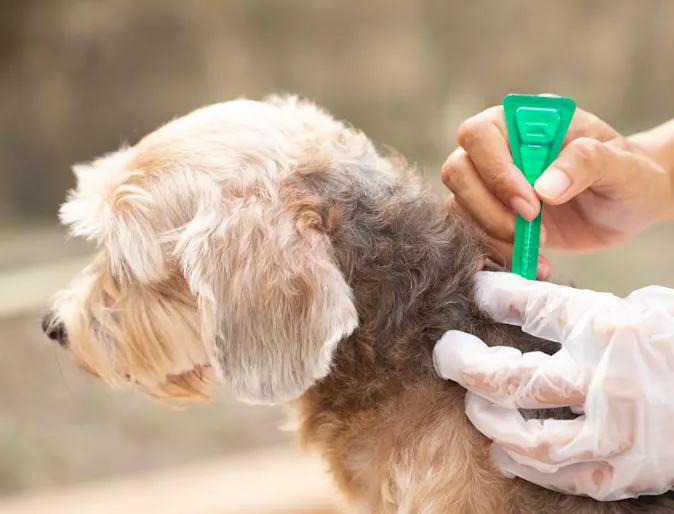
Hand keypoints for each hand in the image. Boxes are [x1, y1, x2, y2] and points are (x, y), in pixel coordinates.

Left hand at [433, 271, 673, 501]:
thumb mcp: (639, 309)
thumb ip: (582, 311)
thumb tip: (516, 303)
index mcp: (612, 327)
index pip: (534, 307)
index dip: (495, 298)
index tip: (475, 295)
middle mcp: (608, 379)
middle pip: (514, 377)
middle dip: (466, 364)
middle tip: (445, 354)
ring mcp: (617, 431)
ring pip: (530, 435)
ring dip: (489, 420)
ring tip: (472, 404)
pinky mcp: (627, 471)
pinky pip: (563, 474)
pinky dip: (526, 463)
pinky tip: (505, 450)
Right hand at [442, 103, 673, 278]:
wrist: (629, 205)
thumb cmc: (627, 175)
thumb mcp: (620, 165)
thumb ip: (585, 164)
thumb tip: (545, 187)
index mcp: (523, 122)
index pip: (481, 134)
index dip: (496, 171)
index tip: (530, 203)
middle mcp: (498, 149)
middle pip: (458, 170)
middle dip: (488, 206)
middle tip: (529, 226)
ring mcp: (491, 184)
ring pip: (458, 205)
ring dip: (491, 233)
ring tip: (537, 247)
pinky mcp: (493, 216)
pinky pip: (472, 233)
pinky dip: (496, 252)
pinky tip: (532, 262)